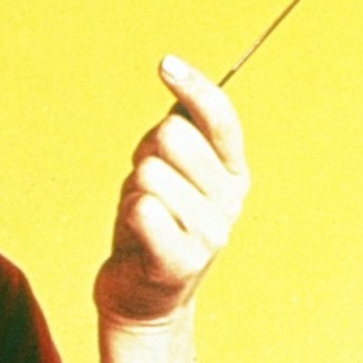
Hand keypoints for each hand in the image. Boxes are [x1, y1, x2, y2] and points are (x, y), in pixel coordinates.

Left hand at [94, 55, 249, 327]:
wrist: (142, 298)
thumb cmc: (153, 223)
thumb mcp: (172, 171)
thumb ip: (181, 131)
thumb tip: (179, 80)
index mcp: (234, 172)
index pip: (220, 118)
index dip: (194, 86)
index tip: (165, 64)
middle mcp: (230, 200)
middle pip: (172, 135)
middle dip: (146, 152)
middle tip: (146, 185)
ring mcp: (211, 233)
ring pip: (148, 171)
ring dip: (132, 190)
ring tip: (142, 217)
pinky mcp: (182, 260)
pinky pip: (142, 207)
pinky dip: (128, 214)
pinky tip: (136, 237)